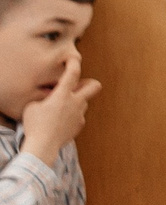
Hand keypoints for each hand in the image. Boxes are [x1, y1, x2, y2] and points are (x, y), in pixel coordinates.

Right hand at [19, 53, 99, 168]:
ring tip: (61, 108)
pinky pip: (79, 116)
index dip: (74, 62)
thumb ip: (44, 98)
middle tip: (77, 86)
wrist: (43, 146)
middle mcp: (76, 102)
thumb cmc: (35, 125)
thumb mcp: (32, 106)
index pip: (73, 73)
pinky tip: (61, 122)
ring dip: (76, 101)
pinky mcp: (79, 125)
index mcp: (63, 94)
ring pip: (84, 102)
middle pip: (94, 86)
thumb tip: (50, 98)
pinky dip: (72, 116)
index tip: (72, 58)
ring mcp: (79, 114)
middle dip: (88, 82)